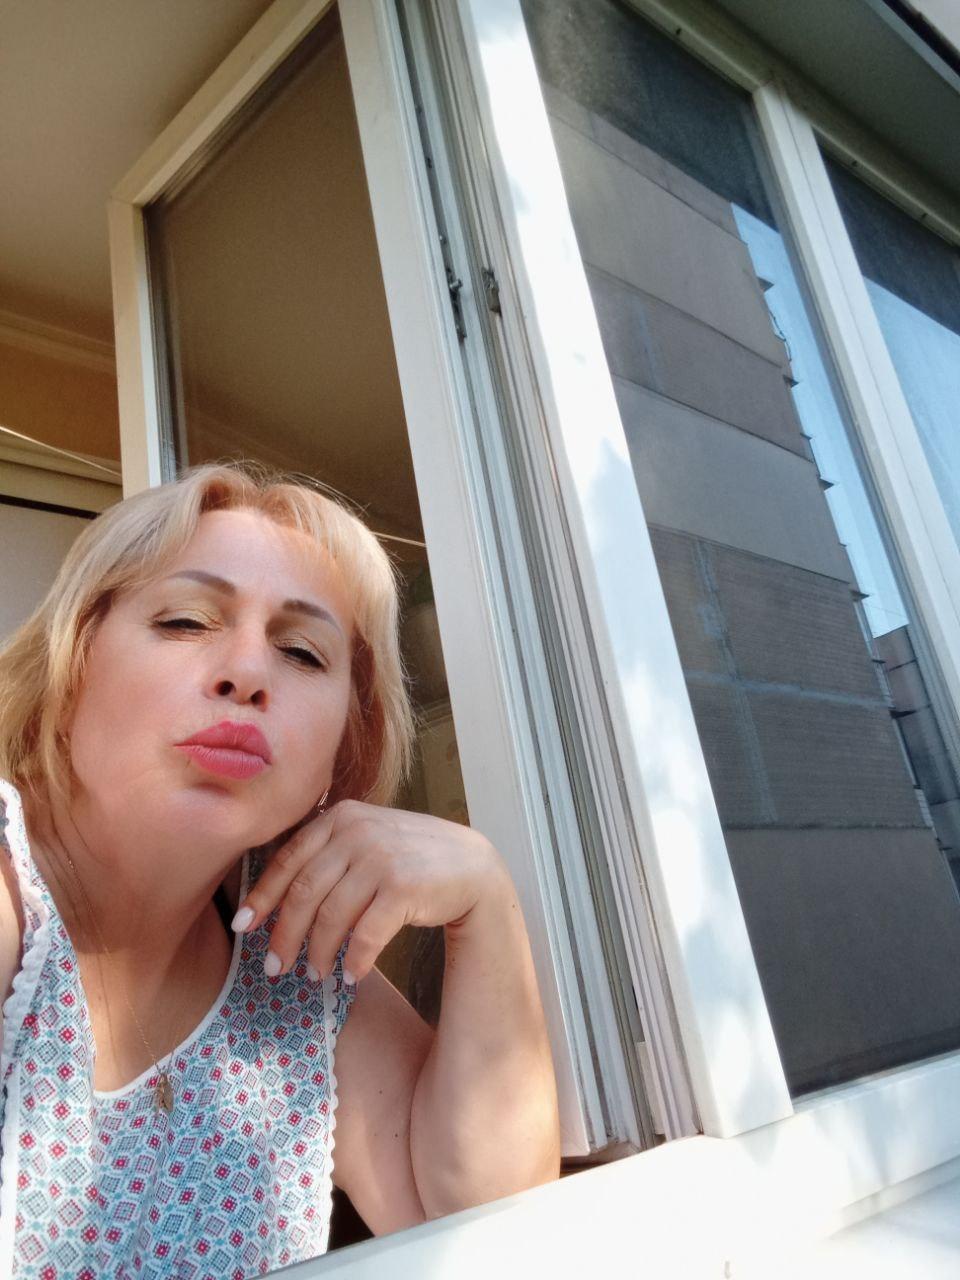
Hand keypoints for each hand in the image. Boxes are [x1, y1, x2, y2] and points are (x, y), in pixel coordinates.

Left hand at [231, 799, 509, 982]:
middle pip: (304, 892)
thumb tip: (274, 899)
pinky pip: (365, 934)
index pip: (288, 858)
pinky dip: (354, 960)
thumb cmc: (411, 859)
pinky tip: (351, 974)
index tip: (243, 926)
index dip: (262, 896)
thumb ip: (329, 853)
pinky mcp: (403, 886)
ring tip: (316, 974)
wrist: (472, 866)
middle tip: (275, 966)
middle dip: (284, 934)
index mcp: (342, 816)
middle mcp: (358, 830)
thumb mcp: (368, 840)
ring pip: (330, 917)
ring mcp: (381, 856)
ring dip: (319, 953)